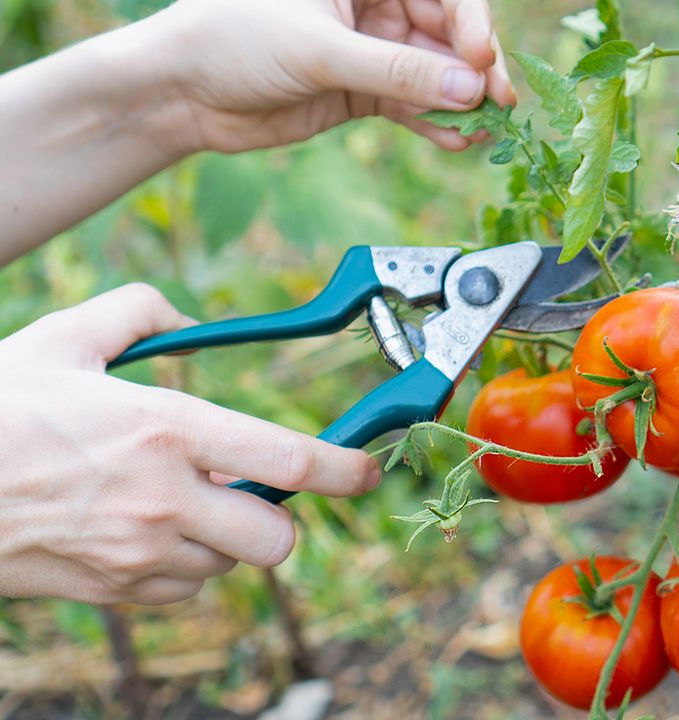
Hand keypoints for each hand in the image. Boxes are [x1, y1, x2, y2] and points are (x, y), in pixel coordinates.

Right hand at [0, 285, 380, 604]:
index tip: (368, 469)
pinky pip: (182, 588)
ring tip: (175, 503)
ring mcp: (137, 552)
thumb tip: (186, 320)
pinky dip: (181, 565)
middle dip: (278, 518)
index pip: (289, 462)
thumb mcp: (64, 339)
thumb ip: (139, 312)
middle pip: (276, 539)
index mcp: (165, 429)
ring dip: (223, 539)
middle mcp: (163, 498)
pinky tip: (143, 531)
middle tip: (247, 488)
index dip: (346, 469)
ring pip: (228, 566)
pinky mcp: (112, 590)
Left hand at [151, 0, 516, 152]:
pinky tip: (455, 141)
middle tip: (498, 104)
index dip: (470, 22)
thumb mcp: (318, 51)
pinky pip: (413, 105)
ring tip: (484, 131)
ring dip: (460, 102)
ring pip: (435, 74)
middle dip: (475, 70)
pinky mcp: (361, 91)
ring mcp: (370, 50)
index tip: (480, 60)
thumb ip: (396, 72)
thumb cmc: (231, 38)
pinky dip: (434, 123)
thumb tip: (468, 88)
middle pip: (447, 33)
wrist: (181, 91)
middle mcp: (372, 6)